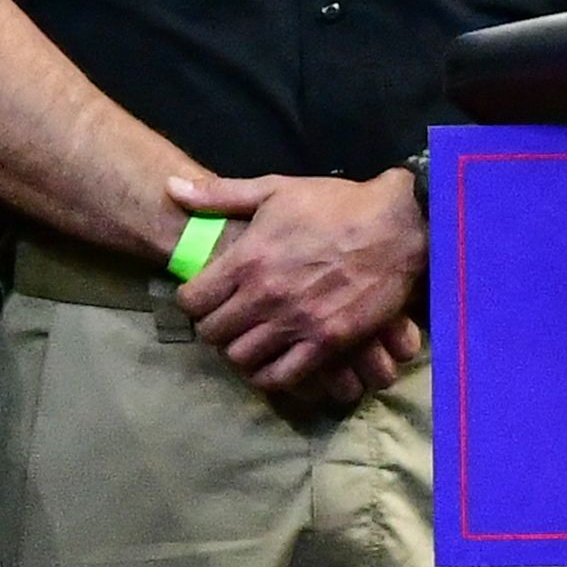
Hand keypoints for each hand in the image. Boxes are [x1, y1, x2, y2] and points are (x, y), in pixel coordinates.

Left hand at [180, 165, 425, 397]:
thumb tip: (170, 189)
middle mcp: (265, 296)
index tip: (204, 298)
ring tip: (250, 342)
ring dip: (240, 353)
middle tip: (228, 321)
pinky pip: (282, 377)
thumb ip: (220, 195)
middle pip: (213, 334)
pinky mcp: (327, 343)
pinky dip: (271, 376)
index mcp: (247, 259)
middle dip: (215, 328)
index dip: (192, 302)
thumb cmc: (334, 204)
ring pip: (242, 359)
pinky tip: (274, 363)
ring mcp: (296, 323)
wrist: (397, 224)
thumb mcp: (274, 189)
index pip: (191, 301)